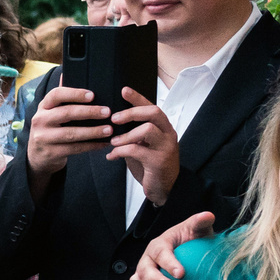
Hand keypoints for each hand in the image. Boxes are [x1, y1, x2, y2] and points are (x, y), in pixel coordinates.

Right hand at [25, 84, 115, 180]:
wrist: (37, 155)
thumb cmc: (51, 129)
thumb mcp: (51, 112)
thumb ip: (62, 97)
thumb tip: (67, 72)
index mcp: (43, 106)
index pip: (56, 95)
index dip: (75, 93)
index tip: (92, 95)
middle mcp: (40, 120)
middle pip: (66, 113)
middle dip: (89, 112)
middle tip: (108, 112)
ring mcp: (44, 138)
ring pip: (71, 134)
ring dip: (93, 131)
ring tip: (109, 130)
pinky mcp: (50, 152)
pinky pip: (74, 149)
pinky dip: (91, 146)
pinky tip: (103, 143)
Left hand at [111, 90, 179, 204]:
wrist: (165, 188)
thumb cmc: (150, 166)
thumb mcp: (140, 146)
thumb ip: (132, 135)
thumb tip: (111, 124)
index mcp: (163, 127)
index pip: (152, 106)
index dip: (138, 98)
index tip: (123, 90)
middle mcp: (167, 133)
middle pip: (154, 112)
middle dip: (132, 112)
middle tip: (114, 118)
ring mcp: (165, 146)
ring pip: (147, 129)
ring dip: (126, 134)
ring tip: (113, 141)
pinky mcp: (159, 161)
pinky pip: (138, 150)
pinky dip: (120, 151)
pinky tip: (112, 156)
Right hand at [128, 212, 212, 279]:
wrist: (188, 254)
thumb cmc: (192, 242)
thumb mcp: (197, 231)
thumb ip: (200, 223)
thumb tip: (207, 215)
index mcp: (160, 244)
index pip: (161, 252)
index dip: (169, 263)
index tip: (182, 274)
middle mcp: (148, 259)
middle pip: (146, 269)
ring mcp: (142, 273)